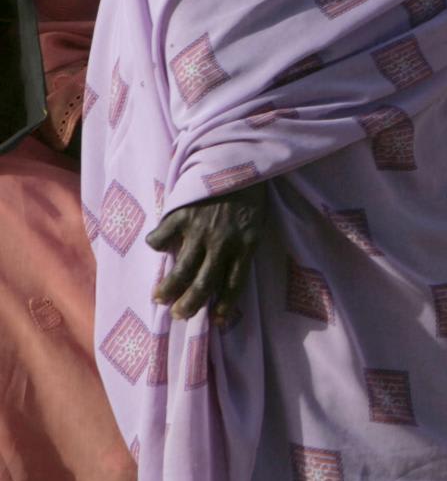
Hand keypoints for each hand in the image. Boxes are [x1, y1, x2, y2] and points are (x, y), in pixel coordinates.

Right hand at [150, 187, 265, 318]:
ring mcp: (200, 230)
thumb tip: (222, 272)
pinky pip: (161, 237)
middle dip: (190, 304)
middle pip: (204, 283)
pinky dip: (157, 243)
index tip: (219, 323)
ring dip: (168, 287)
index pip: (235, 283)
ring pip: (181, 269)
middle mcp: (223, 242)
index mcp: (246, 244)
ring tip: (159, 298)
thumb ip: (241, 245)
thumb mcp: (255, 222)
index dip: (227, 306)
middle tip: (179, 314)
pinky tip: (157, 245)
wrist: (240, 158)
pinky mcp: (181, 214)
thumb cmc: (250, 193)